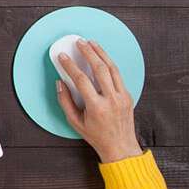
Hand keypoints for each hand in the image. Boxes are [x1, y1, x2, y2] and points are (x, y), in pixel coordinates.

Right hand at [55, 39, 143, 162]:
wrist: (120, 146)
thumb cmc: (96, 135)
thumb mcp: (75, 122)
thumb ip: (65, 101)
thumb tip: (60, 83)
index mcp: (97, 107)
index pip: (81, 80)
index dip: (70, 66)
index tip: (63, 57)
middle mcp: (112, 99)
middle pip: (99, 69)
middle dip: (88, 53)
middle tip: (80, 42)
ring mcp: (122, 97)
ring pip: (112, 68)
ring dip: (101, 53)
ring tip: (92, 44)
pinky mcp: (128, 95)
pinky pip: (118, 75)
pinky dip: (109, 63)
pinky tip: (102, 57)